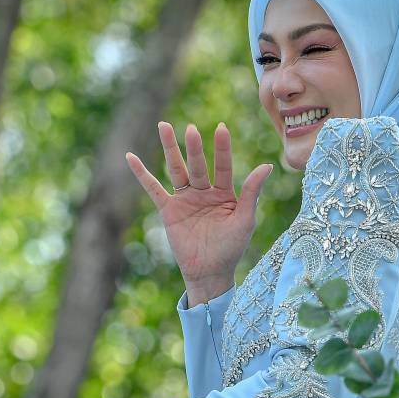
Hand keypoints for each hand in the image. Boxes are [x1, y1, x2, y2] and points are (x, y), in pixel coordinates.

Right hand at [126, 122, 272, 305]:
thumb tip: (267, 165)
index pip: (222, 165)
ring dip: (169, 148)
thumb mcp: (245, 219)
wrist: (210, 272)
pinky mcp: (168, 210)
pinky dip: (141, 173)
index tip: (221, 128)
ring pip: (176, 169)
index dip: (222, 148)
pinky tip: (131, 157)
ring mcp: (185, 199)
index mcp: (224, 193)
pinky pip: (153, 188)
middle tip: (190, 129)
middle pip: (196, 164)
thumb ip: (252, 192)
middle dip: (194, 148)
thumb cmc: (231, 248)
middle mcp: (203, 192)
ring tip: (163, 126)